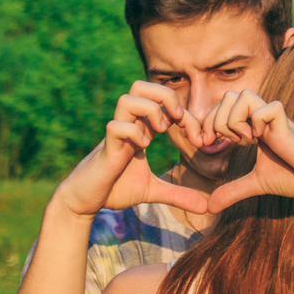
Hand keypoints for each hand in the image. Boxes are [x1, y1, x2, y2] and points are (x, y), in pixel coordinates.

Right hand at [54, 81, 208, 216]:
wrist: (86, 201)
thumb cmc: (116, 189)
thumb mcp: (153, 191)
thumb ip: (179, 194)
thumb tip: (207, 207)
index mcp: (141, 129)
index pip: (165, 104)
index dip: (188, 115)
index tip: (200, 140)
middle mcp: (128, 126)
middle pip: (142, 86)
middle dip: (165, 96)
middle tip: (178, 119)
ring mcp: (116, 135)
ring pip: (127, 98)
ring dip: (149, 110)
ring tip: (160, 132)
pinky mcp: (106, 149)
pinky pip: (115, 127)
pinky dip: (133, 133)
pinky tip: (142, 149)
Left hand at [203, 90, 293, 211]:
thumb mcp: (256, 183)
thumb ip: (233, 191)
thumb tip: (210, 207)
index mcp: (253, 125)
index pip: (222, 106)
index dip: (207, 122)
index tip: (208, 144)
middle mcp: (262, 117)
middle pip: (228, 95)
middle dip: (216, 120)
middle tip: (224, 143)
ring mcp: (274, 119)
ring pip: (245, 96)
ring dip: (235, 120)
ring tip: (244, 142)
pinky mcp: (288, 126)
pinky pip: (268, 109)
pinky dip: (258, 124)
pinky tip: (262, 142)